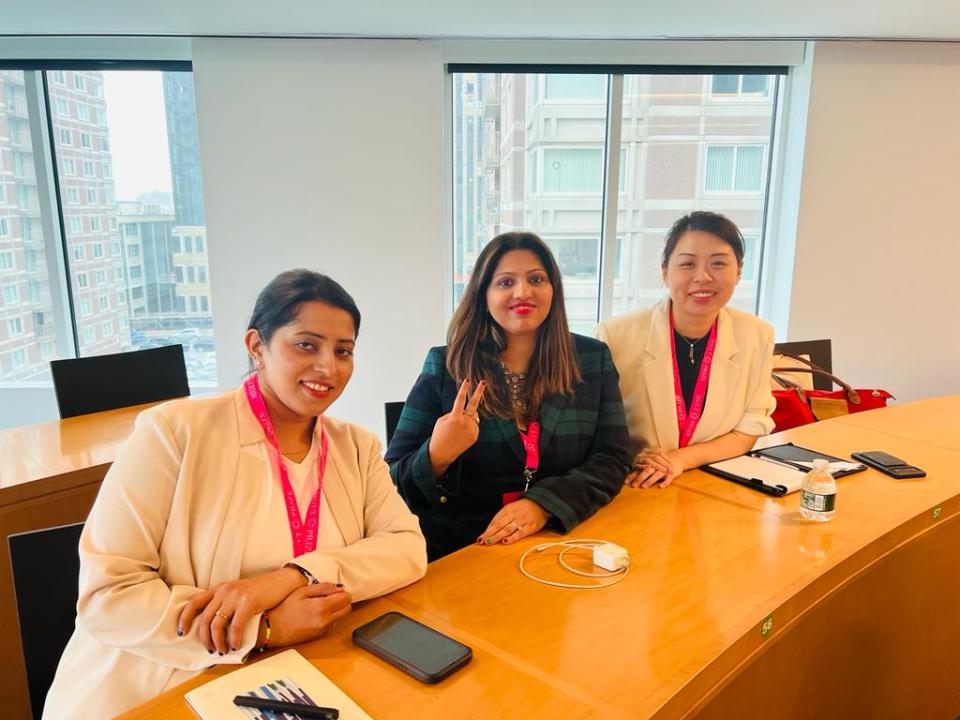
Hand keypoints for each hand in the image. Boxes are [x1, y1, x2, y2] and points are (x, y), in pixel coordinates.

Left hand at [178, 566, 305, 653]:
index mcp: (219, 588)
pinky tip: (236, 646)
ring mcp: (236, 596)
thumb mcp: (237, 593)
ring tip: (222, 650)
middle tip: (210, 649)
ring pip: (217, 625)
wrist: (281, 581)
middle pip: (205, 619)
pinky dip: (234, 639)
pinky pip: (235, 626)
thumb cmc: (260, 591)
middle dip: (204, 639)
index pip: (193, 603)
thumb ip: (225, 603)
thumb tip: (214, 627)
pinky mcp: (248, 602)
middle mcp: (224, 591)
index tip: (181, 633)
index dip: (184, 619)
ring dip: (218, 642)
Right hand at [263, 583, 351, 647]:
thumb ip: (322, 588)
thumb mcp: (301, 592)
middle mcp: (325, 620)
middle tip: (329, 596)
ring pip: (340, 617)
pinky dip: (328, 618)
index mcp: (322, 607)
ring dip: (336, 610)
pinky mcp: (318, 636)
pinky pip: (331, 625)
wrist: (270, 629)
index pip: (346, 598)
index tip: (334, 590)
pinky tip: (315, 614)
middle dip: (341, 601)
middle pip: (347, 609)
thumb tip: (338, 587)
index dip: (341, 592)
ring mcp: (322, 630)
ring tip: (319, 605)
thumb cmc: (282, 609)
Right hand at [428, 379, 485, 474]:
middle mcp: (465, 423)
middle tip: (484, 382)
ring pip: (472, 416)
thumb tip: (469, 412)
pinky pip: (473, 425)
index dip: (464, 389)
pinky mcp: (475, 436)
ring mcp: (471, 430)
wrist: (441, 453)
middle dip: (478, 392)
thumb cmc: (439, 434)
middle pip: (473, 405)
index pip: (460, 400)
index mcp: (454, 418)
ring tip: (457, 429)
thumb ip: (456, 414)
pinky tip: (460, 434)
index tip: (467, 380)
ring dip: (467, 417)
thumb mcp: (442, 421)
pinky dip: (468, 425)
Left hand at [477, 499, 548, 545]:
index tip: (480, 537)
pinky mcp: (530, 527)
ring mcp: (522, 520)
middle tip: (482, 540)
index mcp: (508, 509)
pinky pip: (520, 533)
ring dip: (497, 536)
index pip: (495, 520)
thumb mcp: (511, 508)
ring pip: (507, 529)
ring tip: (490, 542)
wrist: (541, 503)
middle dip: (489, 534)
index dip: (487, 530)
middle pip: (499, 525)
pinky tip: (505, 542)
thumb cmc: (523, 508)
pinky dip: (512, 538)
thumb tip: (490, 529)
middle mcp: (514, 514)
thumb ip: (501, 517)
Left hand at [625, 448, 683, 488]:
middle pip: (647, 470)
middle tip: (634, 485)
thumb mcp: (649, 466)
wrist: (677, 459)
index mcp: (649, 462)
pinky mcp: (672, 473)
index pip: (639, 469)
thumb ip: (639, 471)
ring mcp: (664, 469)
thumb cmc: (659, 464)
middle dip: (639, 478)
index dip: (632, 475)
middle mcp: (656, 465)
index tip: (626, 482)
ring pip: (656, 474)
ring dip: (650, 480)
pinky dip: (665, 482)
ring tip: (644, 486)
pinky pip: (669, 478)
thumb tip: (626, 479)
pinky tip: (661, 486)